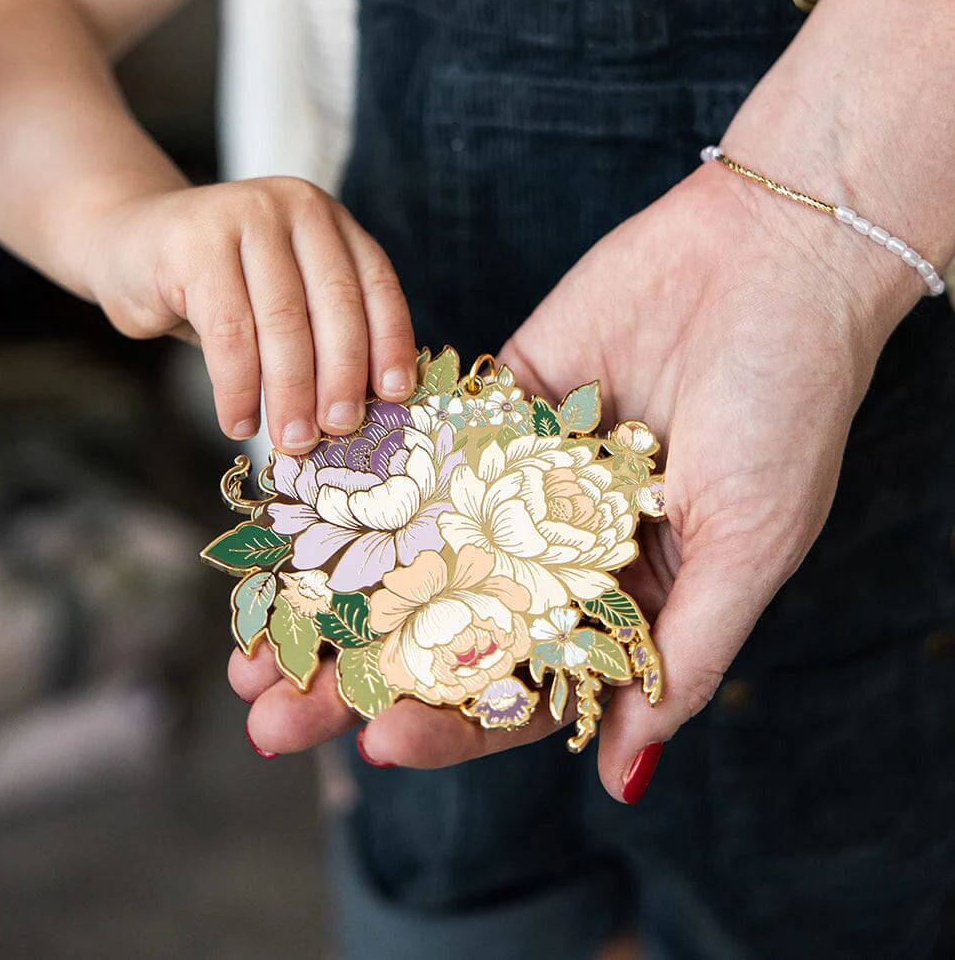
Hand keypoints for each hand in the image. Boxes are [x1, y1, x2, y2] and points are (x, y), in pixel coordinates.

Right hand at [83, 177, 416, 450]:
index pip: (375, 284)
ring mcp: (243, 215)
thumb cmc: (214, 288)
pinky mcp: (193, 243)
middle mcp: (294, 205)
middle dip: (340, 378)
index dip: (390, 342)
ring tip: (292, 440)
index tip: (394, 396)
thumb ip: (319, 330)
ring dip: (290, 392)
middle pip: (333, 305)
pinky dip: (237, 388)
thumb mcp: (279, 296)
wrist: (124, 244)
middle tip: (338, 432)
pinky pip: (228, 332)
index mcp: (328, 220)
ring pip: (281, 322)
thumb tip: (363, 408)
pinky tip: (238, 422)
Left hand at [229, 164, 912, 794]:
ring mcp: (523, 476)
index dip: (454, 719)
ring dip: (335, 598)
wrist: (771, 254)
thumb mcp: (750, 547)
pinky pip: (416, 454)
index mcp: (628, 599)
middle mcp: (565, 547)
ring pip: (415, 553)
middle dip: (360, 677)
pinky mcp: (495, 405)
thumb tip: (619, 781)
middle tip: (270, 719)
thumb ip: (680, 657)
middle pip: (448, 629)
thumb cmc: (785, 407)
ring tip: (248, 640)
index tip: (382, 739)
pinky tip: (287, 525)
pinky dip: (355, 490)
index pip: (527, 683)